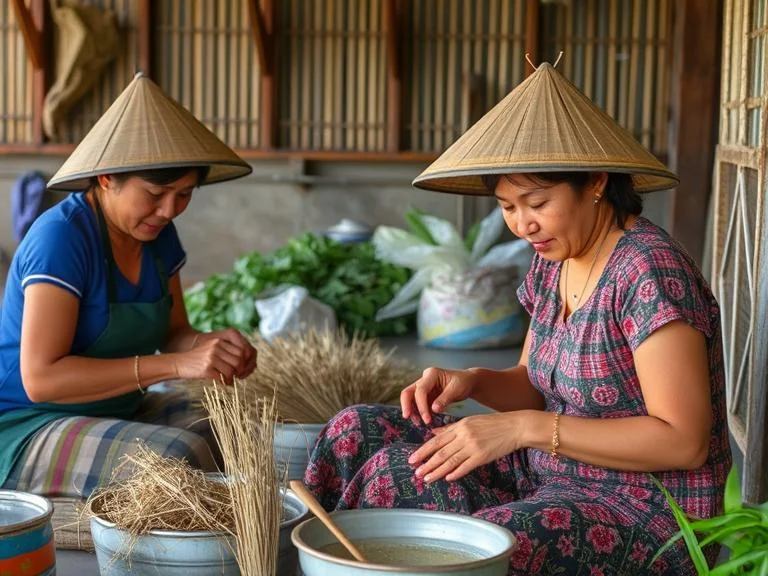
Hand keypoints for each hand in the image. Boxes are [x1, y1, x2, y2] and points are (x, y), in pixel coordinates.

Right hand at [174, 331, 255, 383]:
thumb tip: (244, 362)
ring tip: (230, 380)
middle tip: (238, 376)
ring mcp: (211, 357)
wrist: (178, 364)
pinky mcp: (206, 369)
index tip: (241, 368)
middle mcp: (216, 347)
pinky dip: (226, 382)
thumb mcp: (211, 349)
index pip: (240, 350)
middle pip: (239, 360)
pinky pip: (223, 377)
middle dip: (240, 370)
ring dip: (233, 377)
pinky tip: (224, 383)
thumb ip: (225, 352)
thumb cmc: (197, 359)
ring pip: (232, 369)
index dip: (244, 361)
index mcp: (219, 341)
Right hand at [400, 367, 476, 424]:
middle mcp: (424, 379)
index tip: (426, 419)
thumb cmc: (463, 382)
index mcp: (432, 374)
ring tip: (418, 423)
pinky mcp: (425, 395)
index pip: (421, 390)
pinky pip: (417, 404)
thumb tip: (433, 409)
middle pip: (408, 391)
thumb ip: (444, 399)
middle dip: (406, 405)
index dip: (421, 405)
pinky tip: (422, 421)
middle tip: (407, 417)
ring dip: (412, 411)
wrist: (467, 382)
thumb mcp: (457, 389)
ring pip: (410, 398)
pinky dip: (418, 412)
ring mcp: (423, 387)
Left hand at [407, 412, 525, 482]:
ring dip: (436, 471)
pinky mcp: (482, 457)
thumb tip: (433, 433)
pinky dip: (455, 473)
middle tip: (415, 473)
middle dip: (426, 463)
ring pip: (450, 461)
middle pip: (440, 452)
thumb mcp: (470, 421)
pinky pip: (465, 466)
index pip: (436, 441)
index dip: (423, 451)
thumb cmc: (493, 424)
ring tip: (426, 479)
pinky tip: (447, 478)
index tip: (412, 459)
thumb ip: (451, 428)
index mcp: (459, 426)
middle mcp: (463, 436)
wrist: (514, 427)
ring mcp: (472, 447)